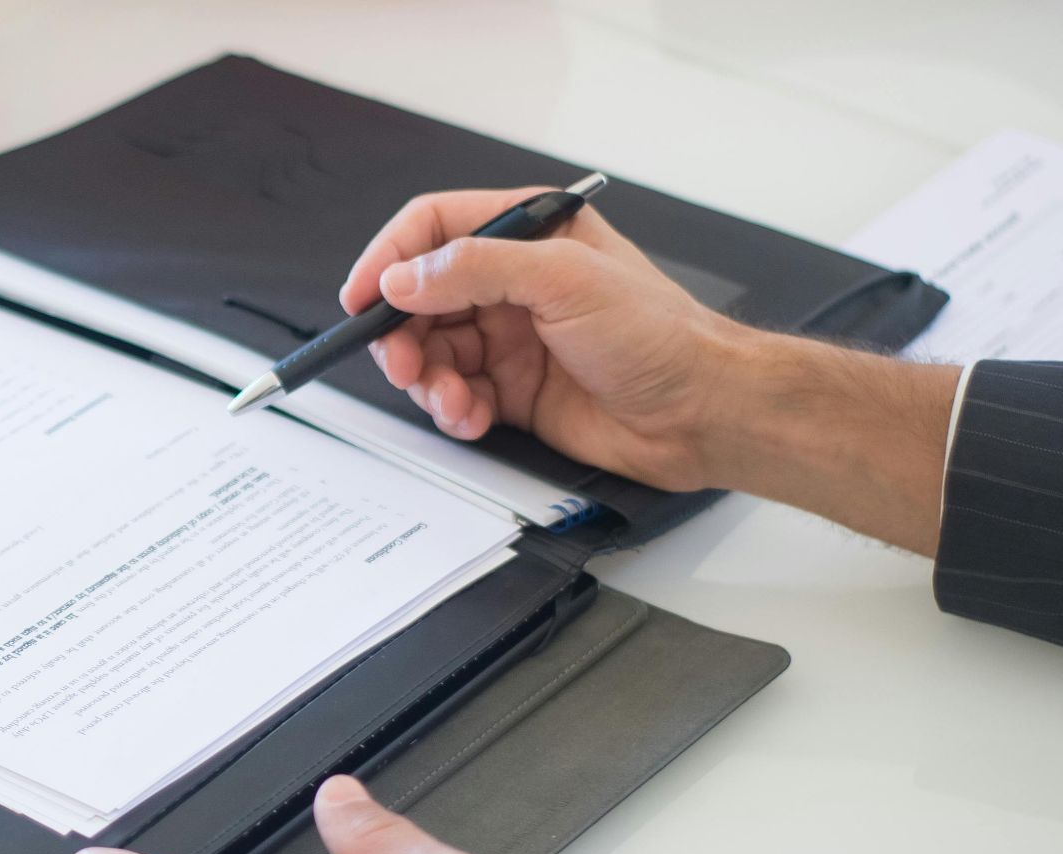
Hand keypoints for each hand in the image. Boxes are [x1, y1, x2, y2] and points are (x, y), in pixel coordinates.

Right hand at [341, 188, 744, 491]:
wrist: (702, 413)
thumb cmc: (659, 336)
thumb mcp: (564, 281)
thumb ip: (477, 269)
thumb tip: (404, 276)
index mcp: (528, 234)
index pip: (434, 228)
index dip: (388, 259)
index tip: (360, 297)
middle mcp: (513, 282)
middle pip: (420, 297)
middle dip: (401, 334)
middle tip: (403, 365)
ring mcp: (510, 338)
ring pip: (432, 352)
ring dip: (428, 380)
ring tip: (451, 400)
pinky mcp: (512, 390)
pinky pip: (456, 396)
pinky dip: (453, 410)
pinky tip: (473, 417)